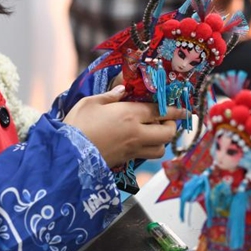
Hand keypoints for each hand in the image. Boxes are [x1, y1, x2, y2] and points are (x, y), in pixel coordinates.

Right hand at [64, 85, 185, 167]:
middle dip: (172, 125)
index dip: (175, 109)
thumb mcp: (91, 102)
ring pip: (160, 148)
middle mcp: (137, 133)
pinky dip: (149, 150)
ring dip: (162, 140)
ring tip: (155, 132)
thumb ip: (111, 96)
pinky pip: (146, 156)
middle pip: (167, 132)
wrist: (67, 154)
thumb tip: (123, 90)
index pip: (161, 111)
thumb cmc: (77, 124)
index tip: (184, 109)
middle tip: (167, 119)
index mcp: (130, 114)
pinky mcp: (126, 161)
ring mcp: (133, 149)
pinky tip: (141, 142)